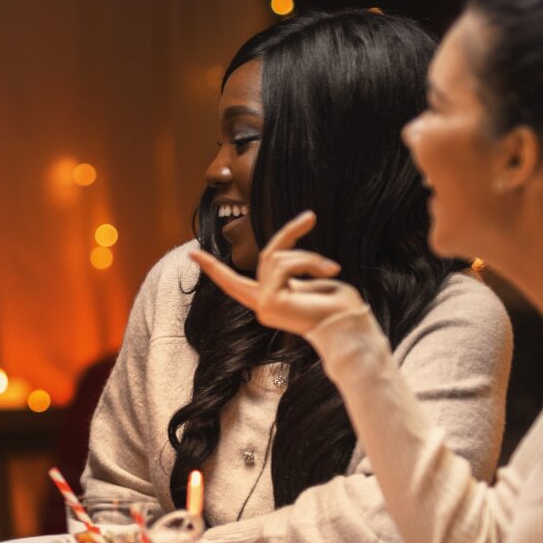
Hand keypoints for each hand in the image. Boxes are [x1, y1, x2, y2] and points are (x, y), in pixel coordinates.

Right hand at [187, 210, 368, 337]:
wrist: (349, 326)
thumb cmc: (339, 307)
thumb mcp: (312, 280)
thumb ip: (292, 267)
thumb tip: (282, 255)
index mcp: (270, 301)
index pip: (234, 284)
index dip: (214, 269)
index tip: (193, 255)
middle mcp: (262, 305)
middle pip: (267, 256)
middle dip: (289, 234)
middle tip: (311, 216)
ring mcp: (263, 305)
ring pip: (279, 257)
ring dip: (309, 258)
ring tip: (332, 269)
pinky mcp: (270, 301)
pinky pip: (284, 264)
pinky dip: (308, 262)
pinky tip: (329, 272)